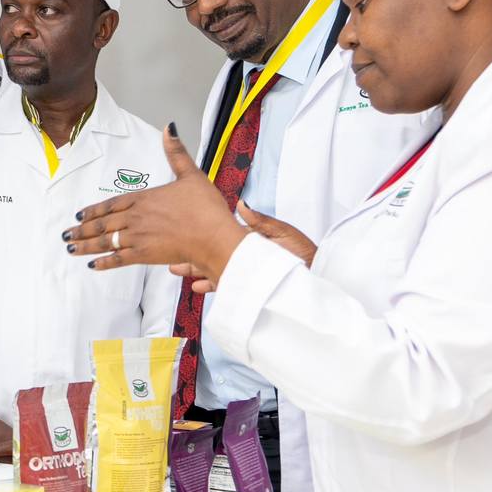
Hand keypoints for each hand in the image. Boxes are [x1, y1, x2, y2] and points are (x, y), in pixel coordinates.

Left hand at [62, 125, 248, 284]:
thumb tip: (169, 128)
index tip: (79, 215)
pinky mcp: (145, 255)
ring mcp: (138, 237)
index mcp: (144, 198)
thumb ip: (176, 153)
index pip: (111, 204)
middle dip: (82, 230)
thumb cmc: (205, 208)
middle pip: (102, 223)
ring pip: (105, 241)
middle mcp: (136, 217)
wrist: (213, 236)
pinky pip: (118, 259)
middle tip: (66, 234)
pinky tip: (92, 265)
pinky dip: (104, 262)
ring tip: (70, 248)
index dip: (94, 210)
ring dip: (86, 245)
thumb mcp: (191, 174)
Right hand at [172, 200, 318, 295]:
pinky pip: (225, 285)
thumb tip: (241, 205)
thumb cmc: (305, 254)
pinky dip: (210, 285)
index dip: (203, 233)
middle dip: (192, 253)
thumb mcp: (283, 233)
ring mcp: (244, 272)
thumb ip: (261, 223)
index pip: (221, 234)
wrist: (318, 277)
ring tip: (178, 268)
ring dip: (195, 269)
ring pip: (214, 269)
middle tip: (174, 253)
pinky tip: (197, 285)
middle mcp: (244, 256)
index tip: (187, 230)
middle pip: (212, 253)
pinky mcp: (247, 286)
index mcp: (250, 239)